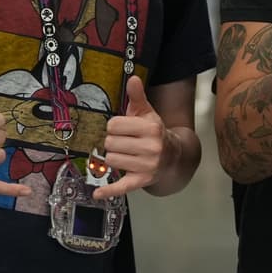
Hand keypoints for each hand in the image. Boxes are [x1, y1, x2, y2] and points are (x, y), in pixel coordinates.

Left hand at [97, 75, 165, 198]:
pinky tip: (97, 194)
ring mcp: (147, 166)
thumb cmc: (154, 133)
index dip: (115, 127)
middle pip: (109, 143)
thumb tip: (133, 78)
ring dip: (113, 158)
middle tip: (124, 143)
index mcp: (151, 128)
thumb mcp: (147, 113)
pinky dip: (109, 191)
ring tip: (125, 155)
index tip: (123, 129)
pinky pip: (121, 186)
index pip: (113, 125)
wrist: (173, 156)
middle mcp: (151, 147)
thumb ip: (137, 96)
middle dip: (113, 142)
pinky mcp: (141, 181)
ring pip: (110, 160)